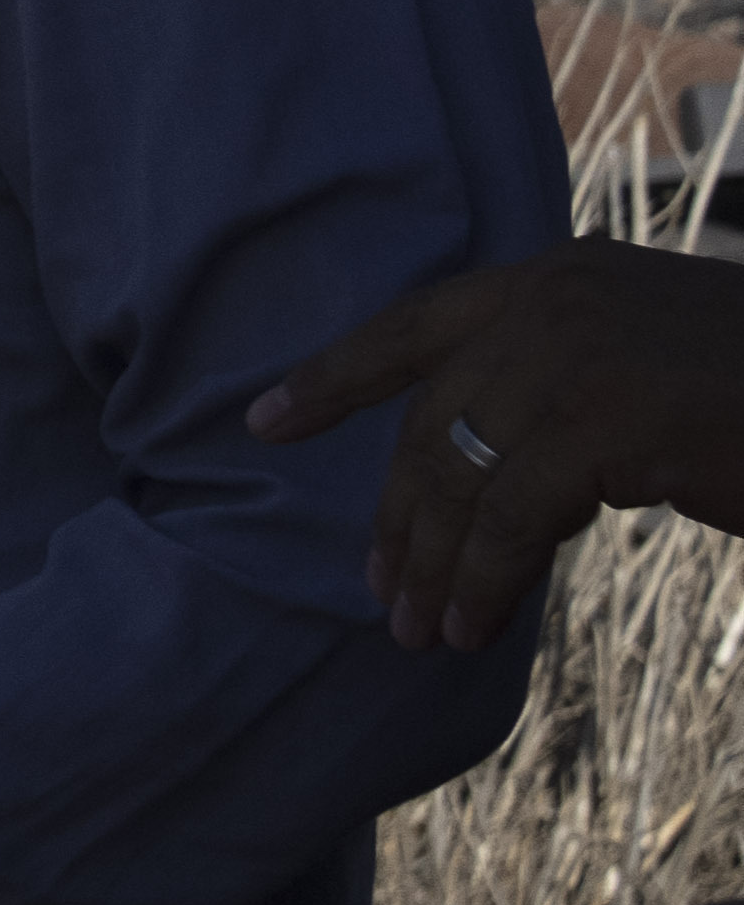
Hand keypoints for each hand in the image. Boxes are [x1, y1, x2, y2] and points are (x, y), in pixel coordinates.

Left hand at [251, 236, 743, 649]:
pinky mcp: (608, 421)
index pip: (415, 326)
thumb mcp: (640, 376)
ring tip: (420, 627)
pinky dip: (485, 579)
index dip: (334, 377)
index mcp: (554, 278)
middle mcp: (552, 302)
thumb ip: (553, 397)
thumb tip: (474, 484)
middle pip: (430, 422)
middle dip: (397, 513)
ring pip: (459, 478)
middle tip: (381, 589)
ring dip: (434, 563)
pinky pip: (510, 518)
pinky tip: (476, 625)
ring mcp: (577, 355)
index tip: (264, 422)